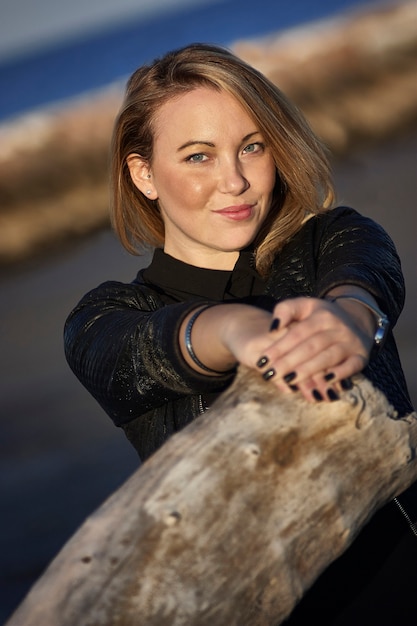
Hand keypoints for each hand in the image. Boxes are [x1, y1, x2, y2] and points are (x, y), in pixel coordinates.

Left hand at [250, 295, 374, 401]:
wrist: (357, 319)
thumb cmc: (321, 317)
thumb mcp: (304, 306)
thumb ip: (285, 310)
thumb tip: (272, 328)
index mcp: (321, 315)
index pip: (297, 333)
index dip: (279, 347)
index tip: (263, 360)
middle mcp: (338, 328)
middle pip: (310, 347)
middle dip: (289, 362)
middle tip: (270, 374)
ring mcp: (350, 342)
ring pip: (328, 357)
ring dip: (309, 370)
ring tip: (289, 380)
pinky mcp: (361, 356)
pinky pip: (352, 366)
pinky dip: (340, 374)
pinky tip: (325, 381)